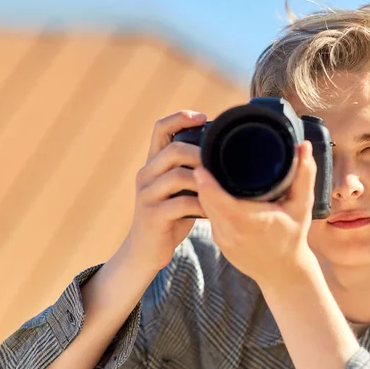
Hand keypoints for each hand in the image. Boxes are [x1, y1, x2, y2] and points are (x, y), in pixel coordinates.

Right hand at [126, 110, 207, 270]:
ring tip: (221, 188)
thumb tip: (223, 153)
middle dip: (202, 154)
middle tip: (222, 164)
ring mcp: (147, 195)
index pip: (160, 128)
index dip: (180, 118)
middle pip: (174, 150)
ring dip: (205, 180)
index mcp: (153, 164)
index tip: (203, 117)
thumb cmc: (170, 217)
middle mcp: (146, 174)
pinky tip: (213, 210)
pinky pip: (181, 204)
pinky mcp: (152, 216)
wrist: (145, 251)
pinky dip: (202, 205)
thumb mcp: (179, 189)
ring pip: (178, 176)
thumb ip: (191, 170)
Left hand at [194, 140, 317, 287]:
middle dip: (202, 180)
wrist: (284, 273)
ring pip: (204, 208)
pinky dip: (210, 204)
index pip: (215, 197)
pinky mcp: (220, 242)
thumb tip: (303, 146)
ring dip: (204, 192)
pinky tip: (215, 193)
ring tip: (207, 171)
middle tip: (203, 158)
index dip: (206, 180)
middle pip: (205, 199)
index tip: (203, 162)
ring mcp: (222, 239)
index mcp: (248, 220)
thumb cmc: (293, 237)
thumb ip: (304, 175)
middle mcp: (230, 231)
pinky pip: (209, 217)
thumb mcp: (302, 206)